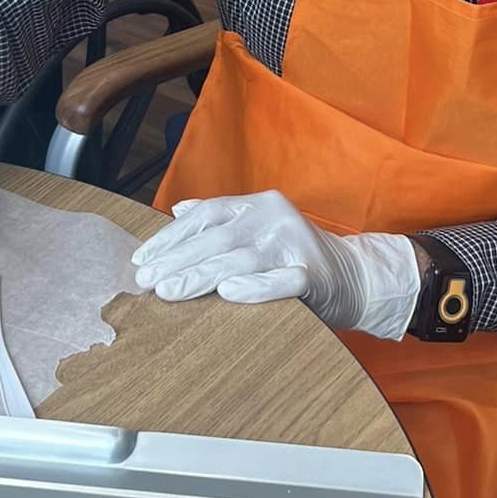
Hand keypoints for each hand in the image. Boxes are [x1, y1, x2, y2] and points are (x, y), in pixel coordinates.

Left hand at [131, 190, 420, 339]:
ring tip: (169, 292)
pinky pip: (281, 280)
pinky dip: (254, 287)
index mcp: (257, 204)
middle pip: (216, 238)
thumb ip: (222, 219)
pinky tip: (228, 293)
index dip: (170, 238)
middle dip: (176, 261)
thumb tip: (179, 211)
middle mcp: (273, 216)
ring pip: (239, 259)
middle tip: (145, 282)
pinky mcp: (313, 273)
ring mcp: (294, 243)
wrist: (355, 276)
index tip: (141, 260)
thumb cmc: (295, 257)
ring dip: (200, 276)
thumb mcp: (259, 230)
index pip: (205, 216)